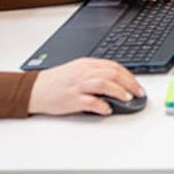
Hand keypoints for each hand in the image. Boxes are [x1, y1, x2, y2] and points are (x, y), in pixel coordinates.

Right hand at [28, 57, 143, 115]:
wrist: (35, 89)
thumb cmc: (56, 81)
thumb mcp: (78, 70)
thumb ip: (96, 72)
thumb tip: (117, 81)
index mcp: (87, 64)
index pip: (114, 66)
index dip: (129, 75)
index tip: (138, 85)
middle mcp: (84, 72)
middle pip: (113, 73)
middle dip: (130, 83)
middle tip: (139, 92)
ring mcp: (78, 85)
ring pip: (104, 83)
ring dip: (119, 91)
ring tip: (128, 98)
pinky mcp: (71, 99)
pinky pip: (90, 101)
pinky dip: (102, 105)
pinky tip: (108, 109)